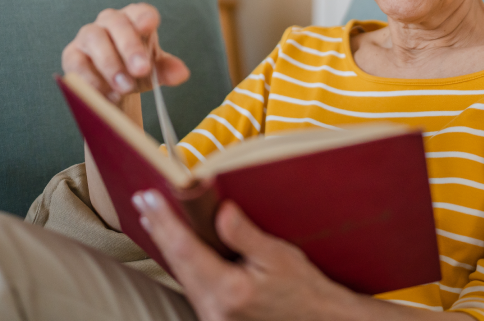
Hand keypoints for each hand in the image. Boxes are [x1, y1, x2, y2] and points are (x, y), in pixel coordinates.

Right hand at [62, 3, 189, 102]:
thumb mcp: (156, 69)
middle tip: (141, 70)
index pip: (141, 11)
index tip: (149, 26)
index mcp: (136, 19)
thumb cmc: (137, 68)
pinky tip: (105, 92)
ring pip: (95, 40)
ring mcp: (89, 36)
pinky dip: (91, 78)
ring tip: (125, 87)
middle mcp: (110, 21)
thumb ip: (168, 69)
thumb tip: (182, 73)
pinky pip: (77, 62)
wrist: (114, 86)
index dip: (145, 17)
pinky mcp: (72, 54)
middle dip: (130, 48)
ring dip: (110, 64)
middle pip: (118, 24)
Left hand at [132, 190, 363, 320]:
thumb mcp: (279, 256)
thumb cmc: (301, 287)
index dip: (165, 221)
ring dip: (165, 243)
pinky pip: (191, 283)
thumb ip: (246, 236)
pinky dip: (180, 259)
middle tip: (143, 200)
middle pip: (177, 262)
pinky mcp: (215, 317)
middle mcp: (214, 309)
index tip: (150, 198)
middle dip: (158, 228)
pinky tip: (176, 245)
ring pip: (180, 274)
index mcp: (230, 290)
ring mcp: (212, 317)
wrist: (315, 320)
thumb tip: (221, 212)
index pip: (187, 249)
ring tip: (152, 217)